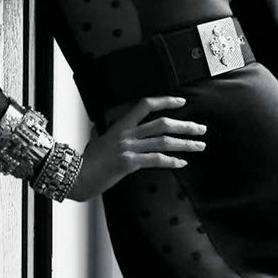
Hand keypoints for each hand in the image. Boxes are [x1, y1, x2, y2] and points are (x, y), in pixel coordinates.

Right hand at [67, 95, 206, 202]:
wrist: (76, 176)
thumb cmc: (87, 159)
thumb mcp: (100, 139)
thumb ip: (112, 132)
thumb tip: (114, 128)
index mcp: (120, 125)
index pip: (145, 105)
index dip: (165, 101)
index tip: (181, 102)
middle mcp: (126, 134)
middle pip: (163, 124)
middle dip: (185, 126)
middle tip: (201, 128)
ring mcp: (128, 148)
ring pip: (164, 142)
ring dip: (185, 144)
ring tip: (199, 146)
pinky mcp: (129, 163)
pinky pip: (156, 160)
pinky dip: (172, 161)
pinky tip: (182, 162)